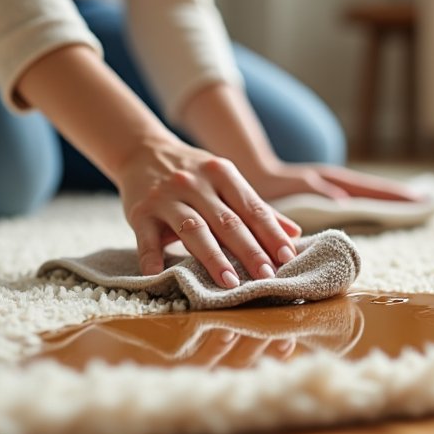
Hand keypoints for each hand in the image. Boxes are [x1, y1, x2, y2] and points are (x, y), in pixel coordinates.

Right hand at [114, 138, 302, 283]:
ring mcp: (166, 197)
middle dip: (249, 250)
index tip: (287, 257)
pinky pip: (147, 239)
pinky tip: (160, 277)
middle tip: (267, 276)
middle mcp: (195, 183)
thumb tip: (293, 234)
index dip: (270, 233)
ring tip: (230, 282)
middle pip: (227, 221)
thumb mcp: (226, 180)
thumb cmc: (194, 173)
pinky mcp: (140, 212)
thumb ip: (257, 207)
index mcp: (223, 174)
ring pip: (194, 229)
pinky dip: (152, 258)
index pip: (252, 207)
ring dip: (213, 258)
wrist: (142, 151)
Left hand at [242, 161, 423, 202]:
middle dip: (399, 195)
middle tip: (429, 200)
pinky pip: (357, 196)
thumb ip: (315, 194)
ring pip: (367, 192)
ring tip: (415, 203)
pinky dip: (373, 201)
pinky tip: (382, 208)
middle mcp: (336, 182)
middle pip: (374, 188)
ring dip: (389, 197)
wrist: (250, 175)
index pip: (371, 189)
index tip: (421, 199)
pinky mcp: (326, 193)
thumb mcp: (291, 190)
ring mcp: (332, 186)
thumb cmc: (270, 186)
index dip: (395, 196)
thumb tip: (344, 201)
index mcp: (331, 182)